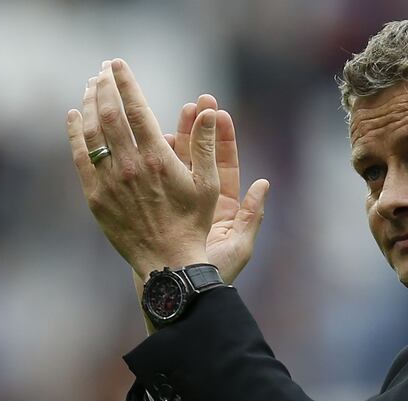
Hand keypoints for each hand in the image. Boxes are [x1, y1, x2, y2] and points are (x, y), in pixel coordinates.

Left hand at [67, 59, 218, 276]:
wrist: (168, 262)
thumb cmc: (193, 224)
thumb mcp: (208, 184)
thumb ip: (206, 145)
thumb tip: (209, 111)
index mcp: (158, 159)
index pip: (136, 109)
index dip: (126, 82)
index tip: (118, 64)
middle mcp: (130, 166)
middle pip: (109, 115)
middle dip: (104, 86)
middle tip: (103, 70)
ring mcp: (109, 181)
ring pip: (92, 133)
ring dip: (89, 105)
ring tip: (90, 87)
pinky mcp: (96, 197)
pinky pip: (80, 158)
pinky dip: (75, 134)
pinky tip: (74, 118)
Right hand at [164, 95, 269, 283]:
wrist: (180, 293)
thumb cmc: (212, 273)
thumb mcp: (239, 246)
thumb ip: (253, 215)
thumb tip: (264, 183)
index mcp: (223, 208)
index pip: (224, 165)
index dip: (222, 138)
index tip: (219, 112)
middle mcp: (198, 202)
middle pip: (198, 157)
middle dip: (197, 127)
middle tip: (197, 100)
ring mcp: (174, 203)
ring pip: (173, 162)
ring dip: (173, 135)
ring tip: (176, 109)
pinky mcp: (153, 208)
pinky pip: (151, 177)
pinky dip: (148, 156)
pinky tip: (143, 134)